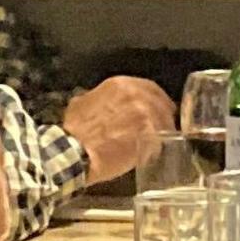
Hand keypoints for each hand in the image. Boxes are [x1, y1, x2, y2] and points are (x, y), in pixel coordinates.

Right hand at [59, 75, 177, 184]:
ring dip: (162, 132)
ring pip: (164, 122)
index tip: (160, 107)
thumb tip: (100, 102)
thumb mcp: (81, 104)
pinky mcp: (149, 135)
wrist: (76, 151)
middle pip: (161, 104)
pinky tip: (149, 154)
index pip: (150, 87)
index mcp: (120, 85)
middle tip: (163, 126)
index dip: (157, 99)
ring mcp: (145, 114)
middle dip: (163, 115)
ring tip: (155, 143)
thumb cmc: (75, 131)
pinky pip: (160, 141)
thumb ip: (97, 98)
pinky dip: (156, 148)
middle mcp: (136, 95)